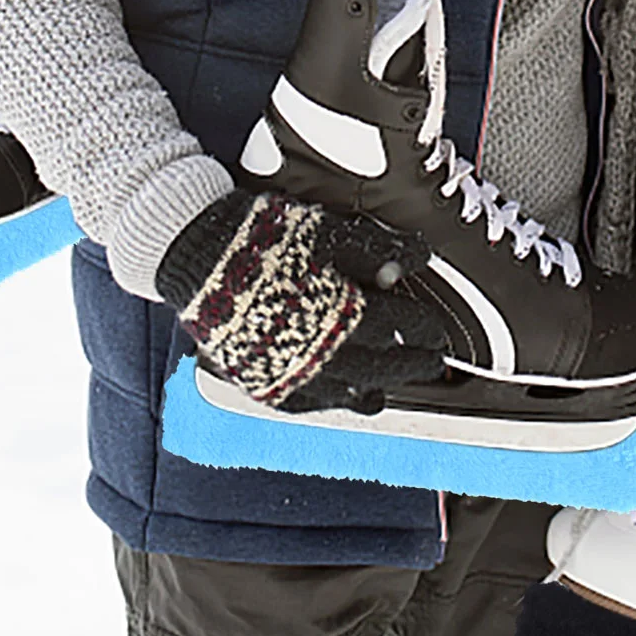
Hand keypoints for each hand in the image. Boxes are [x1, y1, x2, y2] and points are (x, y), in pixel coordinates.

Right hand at [156, 190, 446, 414]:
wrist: (197, 254)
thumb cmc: (266, 238)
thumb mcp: (328, 232)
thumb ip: (377, 250)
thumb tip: (419, 257)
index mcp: (344, 312)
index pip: (400, 327)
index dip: (425, 329)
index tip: (438, 332)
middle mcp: (321, 351)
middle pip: (382, 366)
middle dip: (412, 365)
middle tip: (432, 364)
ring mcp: (289, 372)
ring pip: (346, 393)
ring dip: (374, 389)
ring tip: (389, 388)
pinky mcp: (260, 381)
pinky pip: (305, 403)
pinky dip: (329, 402)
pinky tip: (339, 398)